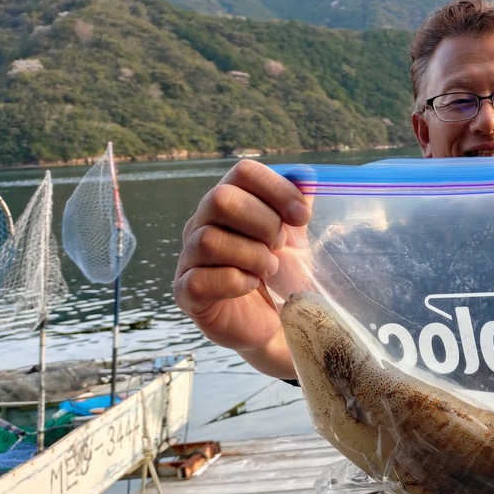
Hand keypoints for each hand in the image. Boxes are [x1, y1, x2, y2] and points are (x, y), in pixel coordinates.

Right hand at [173, 160, 310, 378]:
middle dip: (262, 222)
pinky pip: (200, 279)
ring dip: (252, 256)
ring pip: (209, 240)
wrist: (272, 320)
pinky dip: (234, 282)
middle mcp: (200, 224)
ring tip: (269, 269)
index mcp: (227, 203)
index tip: (302, 216)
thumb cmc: (278, 274)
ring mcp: (189, 258)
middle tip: (281, 245)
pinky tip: (251, 286)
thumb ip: (297, 205)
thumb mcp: (293, 237)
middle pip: (220, 199)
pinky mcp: (186, 293)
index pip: (243, 172)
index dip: (277, 189)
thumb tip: (307, 175)